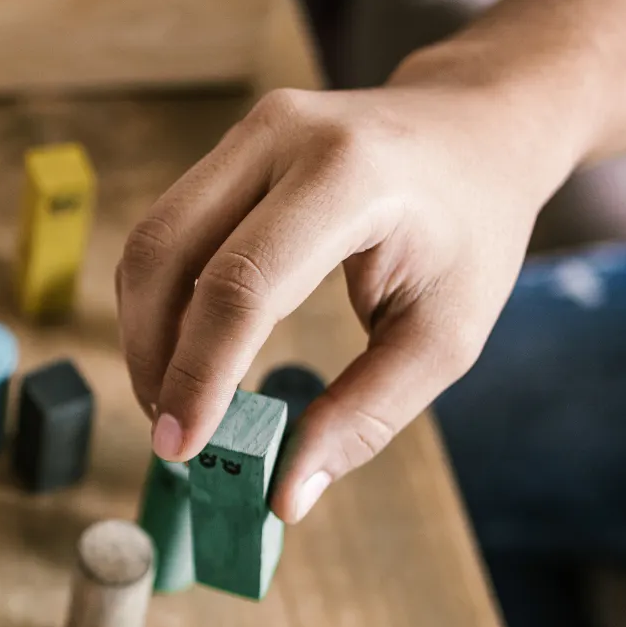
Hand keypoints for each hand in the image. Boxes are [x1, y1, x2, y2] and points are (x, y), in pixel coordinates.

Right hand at [116, 43, 581, 521]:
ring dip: (147, 331)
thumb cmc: (473, 235)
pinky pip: (170, 228)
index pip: (243, 285)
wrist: (478, 131)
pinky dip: (163, 300)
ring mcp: (250, 131)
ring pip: (152, 240)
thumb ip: (364, 416)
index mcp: (351, 179)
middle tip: (173, 434)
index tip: (180, 448)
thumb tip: (285, 495)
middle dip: (155, 357)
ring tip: (176, 401)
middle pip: (169, 253)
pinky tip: (187, 352)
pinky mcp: (233, 146)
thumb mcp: (442, 338)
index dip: (200, 374)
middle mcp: (283, 136)